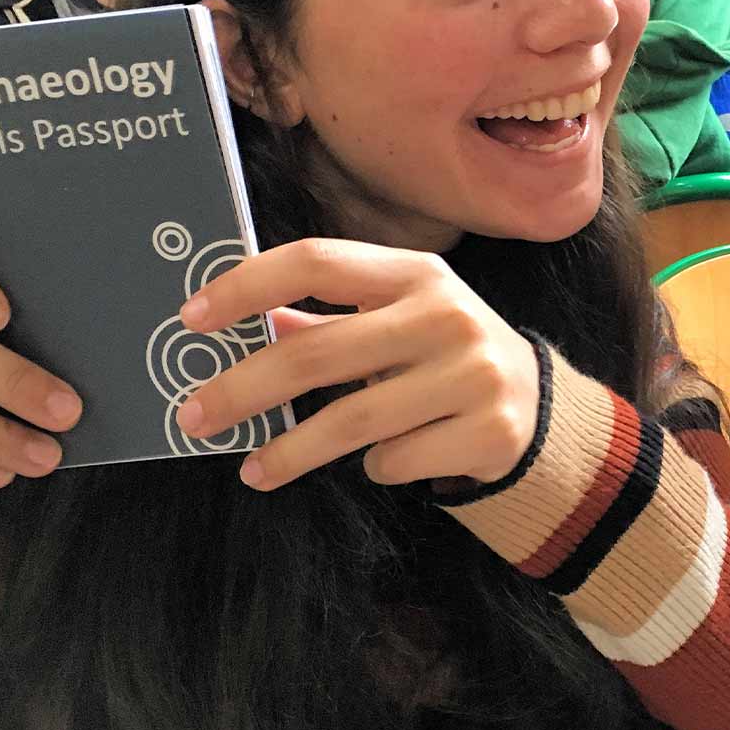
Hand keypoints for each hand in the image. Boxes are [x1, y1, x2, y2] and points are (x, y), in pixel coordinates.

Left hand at [173, 238, 539, 490]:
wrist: (537, 404)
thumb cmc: (442, 354)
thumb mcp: (394, 319)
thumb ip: (325, 318)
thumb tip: (245, 320)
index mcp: (414, 272)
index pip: (316, 260)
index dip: (247, 286)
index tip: (192, 318)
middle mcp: (447, 313)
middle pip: (318, 350)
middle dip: (243, 388)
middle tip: (193, 415)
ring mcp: (474, 372)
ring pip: (353, 421)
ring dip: (291, 450)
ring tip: (253, 470)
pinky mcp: (491, 430)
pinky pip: (397, 460)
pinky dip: (376, 466)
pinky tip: (381, 462)